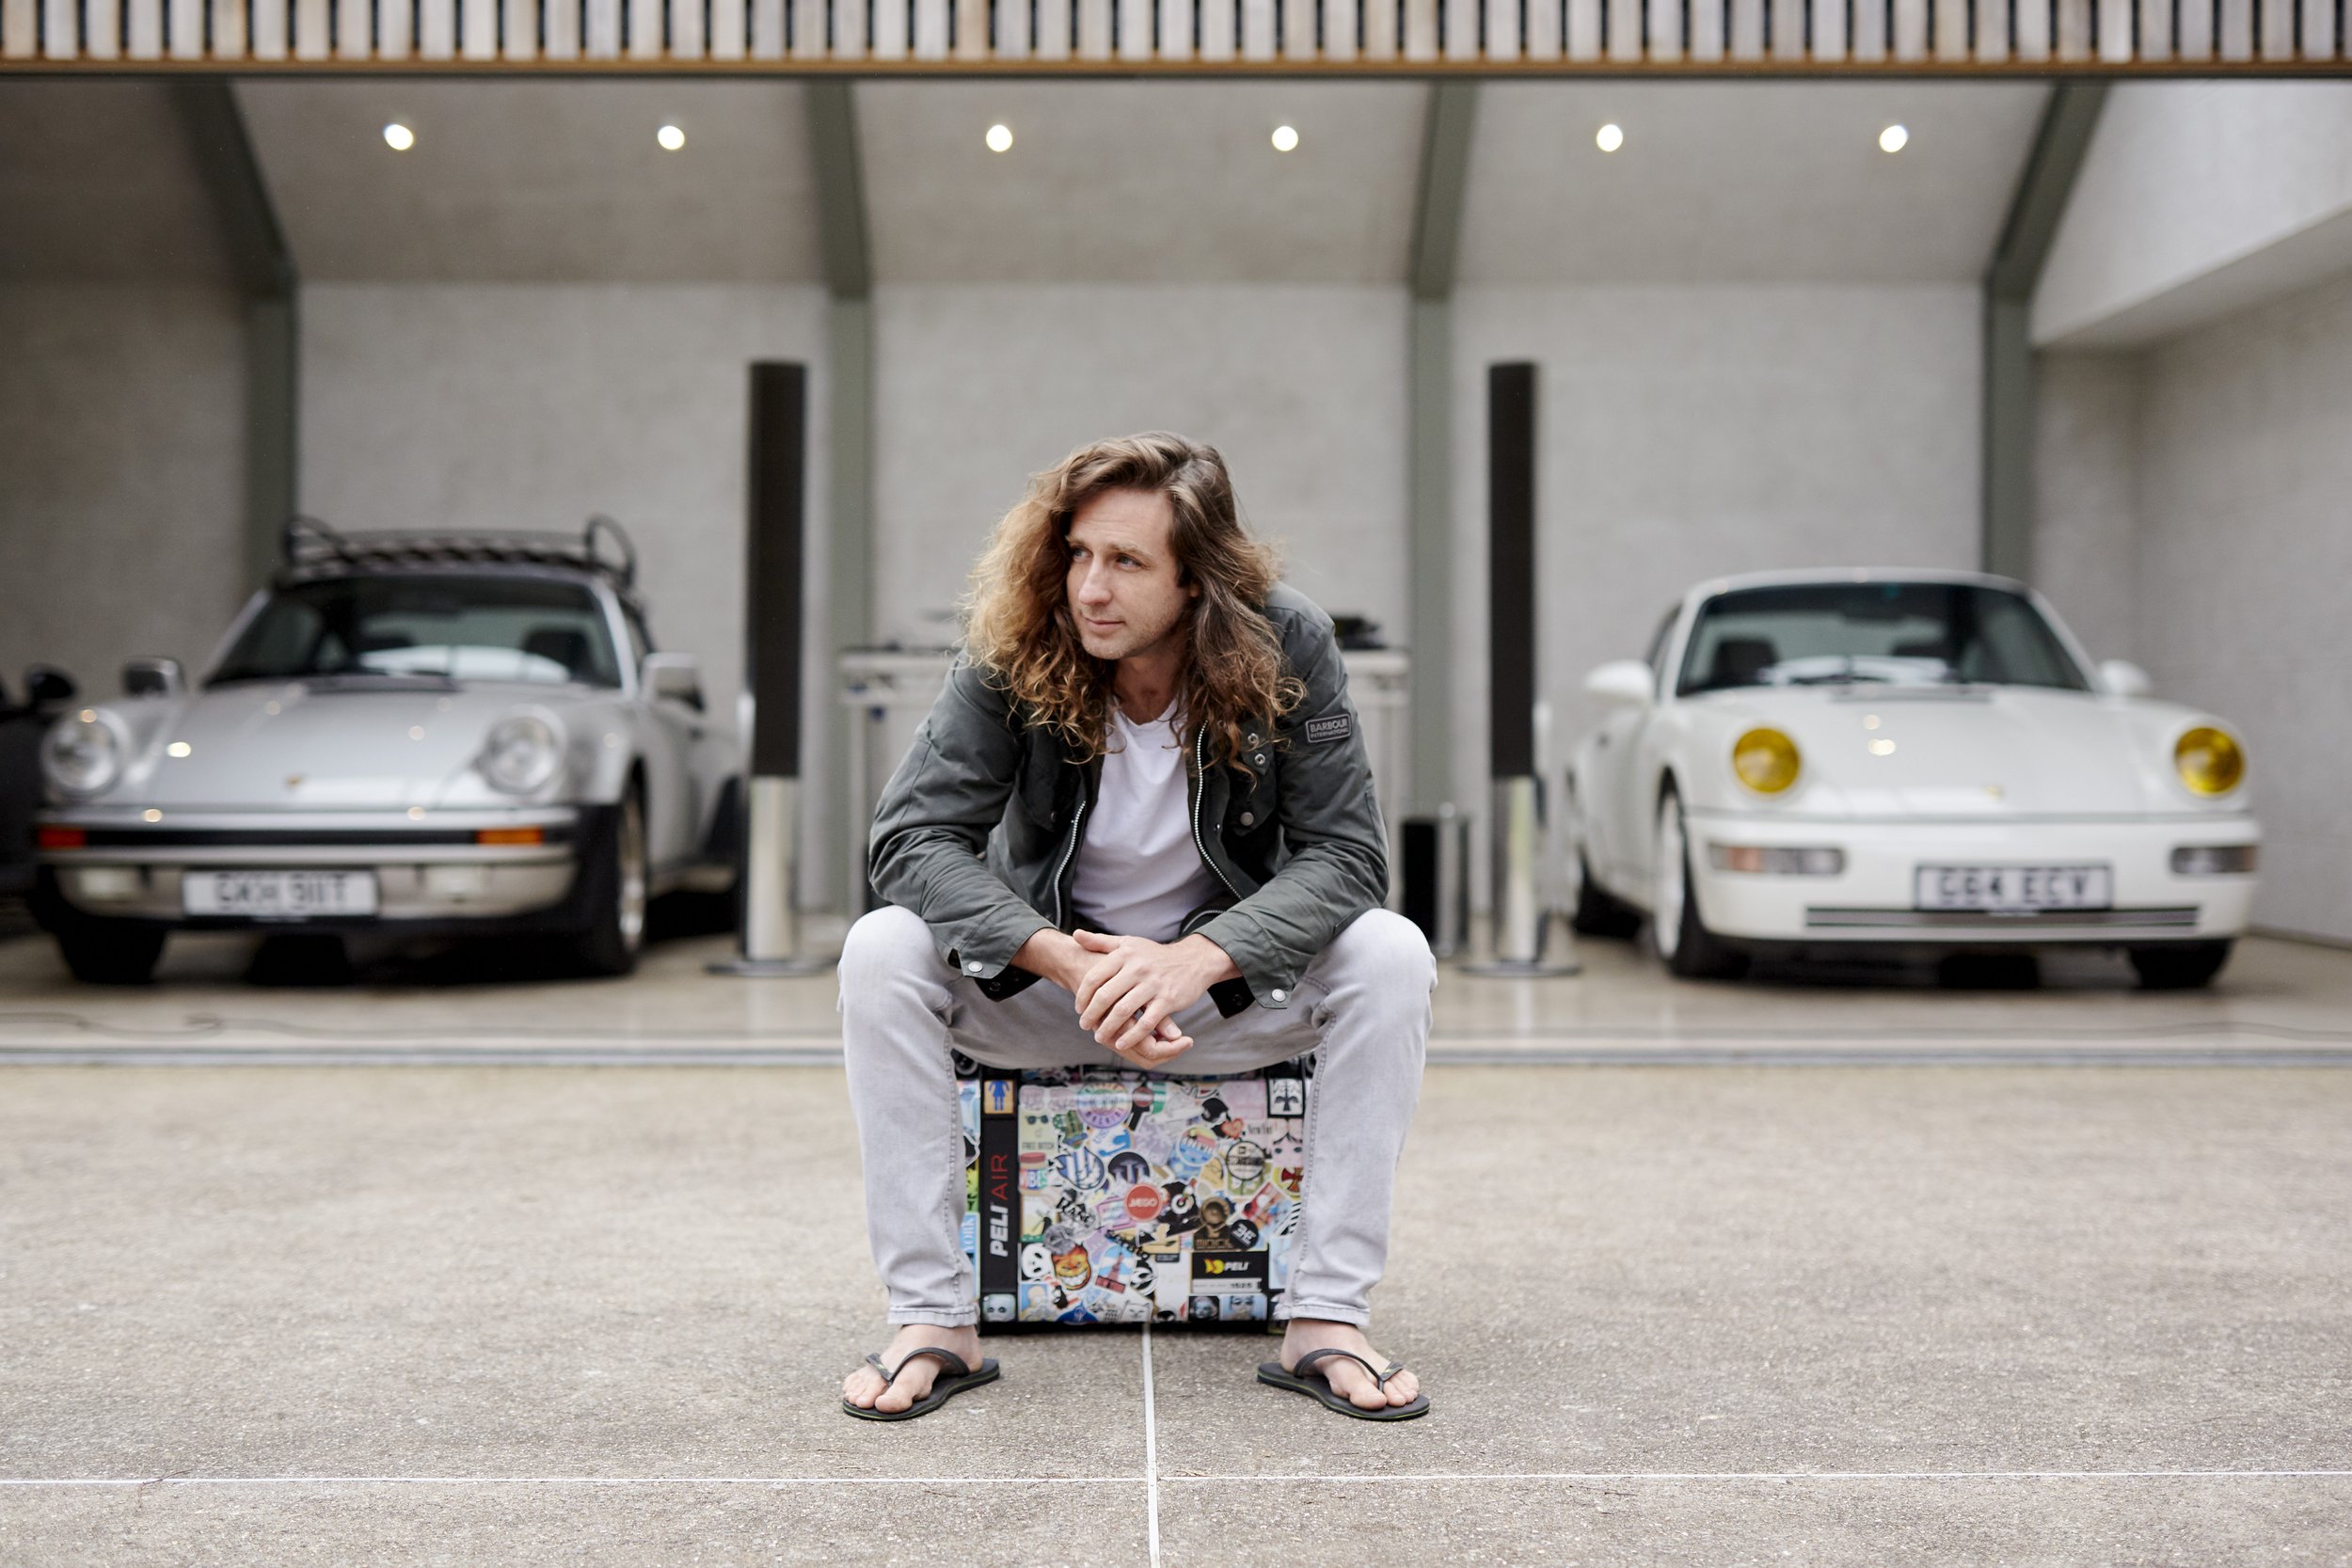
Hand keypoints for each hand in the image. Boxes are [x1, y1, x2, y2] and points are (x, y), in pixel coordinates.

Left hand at [1071, 930, 1233, 1065]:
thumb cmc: (1154, 955)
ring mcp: (1154, 984)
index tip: (1079, 1008)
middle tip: (1084, 1025)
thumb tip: (1075, 935)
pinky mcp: (1168, 1000)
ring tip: (1099, 1037)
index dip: (1083, 995)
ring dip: (1108, 1027)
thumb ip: (1101, 941)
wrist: (1193, 960)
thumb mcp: (1128, 943)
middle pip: (1106, 996)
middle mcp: (1138, 968)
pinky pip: (1146, 1022)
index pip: (1095, 977)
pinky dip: (1132, 1036)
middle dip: (1091, 1014)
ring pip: (1124, 1011)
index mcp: (1125, 954)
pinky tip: (1121, 1044)